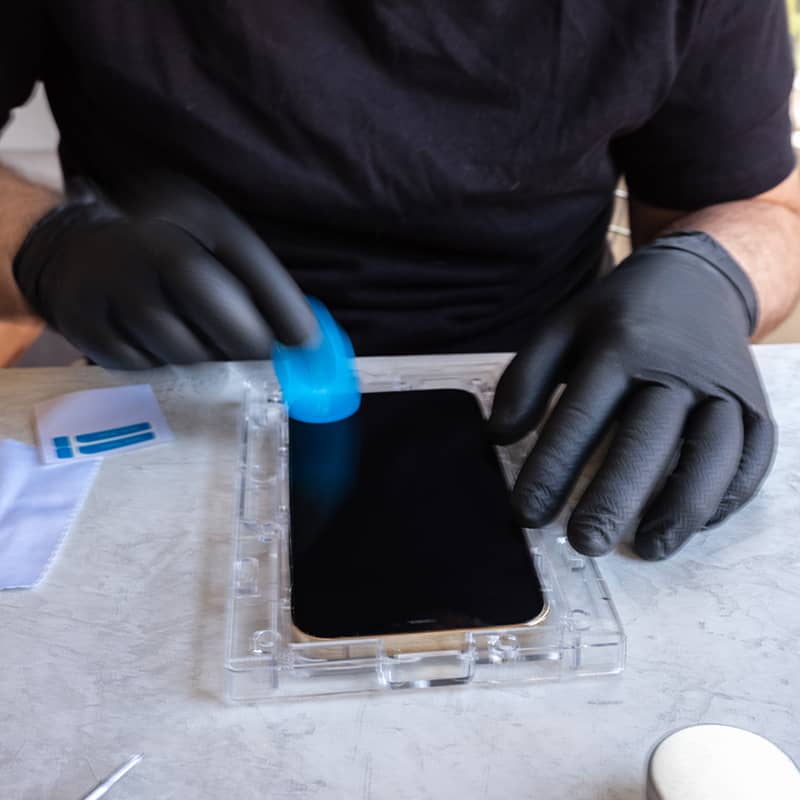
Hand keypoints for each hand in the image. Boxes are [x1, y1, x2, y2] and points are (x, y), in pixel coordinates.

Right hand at [12, 173, 316, 367]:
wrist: (70, 250)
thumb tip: (302, 341)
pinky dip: (165, 367)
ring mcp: (108, 283)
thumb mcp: (206, 240)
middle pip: (204, 295)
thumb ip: (251, 280)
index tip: (308, 344)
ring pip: (176, 343)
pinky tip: (161, 346)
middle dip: (244, 338)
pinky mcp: (86, 325)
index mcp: (185, 211)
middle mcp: (142, 240)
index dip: (282, 304)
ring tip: (207, 348)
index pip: (243, 257)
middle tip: (262, 359)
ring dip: (206, 359)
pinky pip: (144, 366)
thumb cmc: (162, 249)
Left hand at [488, 232, 774, 559]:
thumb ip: (525, 379)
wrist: (696, 280)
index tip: (527, 513)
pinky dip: (730, 493)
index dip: (552, 468)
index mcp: (619, 347)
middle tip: (586, 542)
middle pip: (647, 438)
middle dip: (615, 496)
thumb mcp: (560, 329)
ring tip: (648, 548)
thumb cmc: (618, 316)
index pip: (581, 416)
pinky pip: (753, 455)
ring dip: (682, 506)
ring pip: (712, 452)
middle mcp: (675, 368)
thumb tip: (498, 436)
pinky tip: (698, 523)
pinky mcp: (755, 404)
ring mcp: (722, 387)